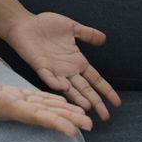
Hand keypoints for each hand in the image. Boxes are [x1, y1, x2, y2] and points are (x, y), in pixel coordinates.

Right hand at [0, 58, 91, 135]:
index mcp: (3, 104)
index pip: (35, 116)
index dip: (55, 122)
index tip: (73, 130)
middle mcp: (10, 106)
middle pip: (44, 115)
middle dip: (67, 119)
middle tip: (90, 123)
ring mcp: (10, 102)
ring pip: (43, 108)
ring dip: (63, 112)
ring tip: (83, 116)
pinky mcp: (8, 95)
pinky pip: (34, 100)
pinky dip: (50, 101)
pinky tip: (61, 102)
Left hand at [3, 12, 121, 119]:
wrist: (25, 24)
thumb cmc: (46, 25)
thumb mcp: (72, 28)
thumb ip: (87, 34)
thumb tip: (104, 39)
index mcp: (76, 61)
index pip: (95, 79)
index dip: (106, 90)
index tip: (117, 103)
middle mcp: (67, 70)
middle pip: (85, 89)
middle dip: (96, 102)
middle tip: (106, 117)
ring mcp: (54, 70)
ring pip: (69, 88)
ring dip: (77, 98)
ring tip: (87, 108)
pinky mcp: (40, 67)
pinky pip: (48, 77)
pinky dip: (55, 83)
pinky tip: (64, 87)